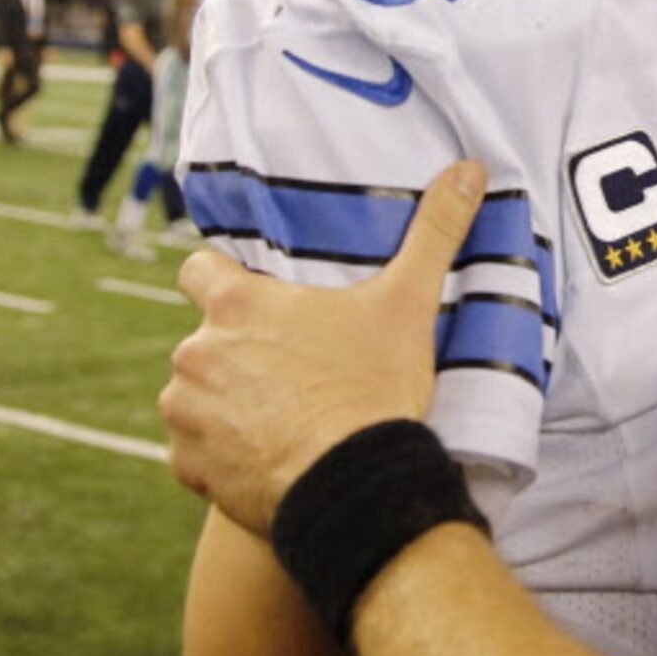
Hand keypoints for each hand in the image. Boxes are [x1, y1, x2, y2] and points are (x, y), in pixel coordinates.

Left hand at [164, 161, 485, 532]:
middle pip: (206, 339)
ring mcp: (186, 411)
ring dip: (226, 403)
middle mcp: (195, 352)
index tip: (261, 303)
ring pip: (196, 395)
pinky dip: (221, 454)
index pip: (199, 270)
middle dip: (238, 352)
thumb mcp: (408, 305)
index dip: (226, 282)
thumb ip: (433, 233)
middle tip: (293, 369)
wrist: (355, 487)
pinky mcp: (188, 465)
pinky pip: (195, 452)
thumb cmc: (375, 390)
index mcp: (236, 305)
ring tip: (282, 417)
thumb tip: (470, 168)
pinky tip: (267, 456)